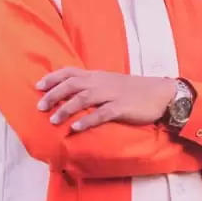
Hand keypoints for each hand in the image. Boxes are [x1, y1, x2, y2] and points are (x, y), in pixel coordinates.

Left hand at [36, 68, 174, 132]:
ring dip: (66, 109)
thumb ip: (95, 85)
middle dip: (54, 95)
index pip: (70, 72)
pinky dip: (87, 121)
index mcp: (99, 76)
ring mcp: (112, 95)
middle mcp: (102, 83)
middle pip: (72, 85)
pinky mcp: (122, 108)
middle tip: (40, 106)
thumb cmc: (137, 90)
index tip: (38, 86)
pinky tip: (76, 128)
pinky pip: (101, 114)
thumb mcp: (113, 82)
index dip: (53, 78)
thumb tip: (75, 93)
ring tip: (53, 120)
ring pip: (83, 99)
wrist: (163, 94)